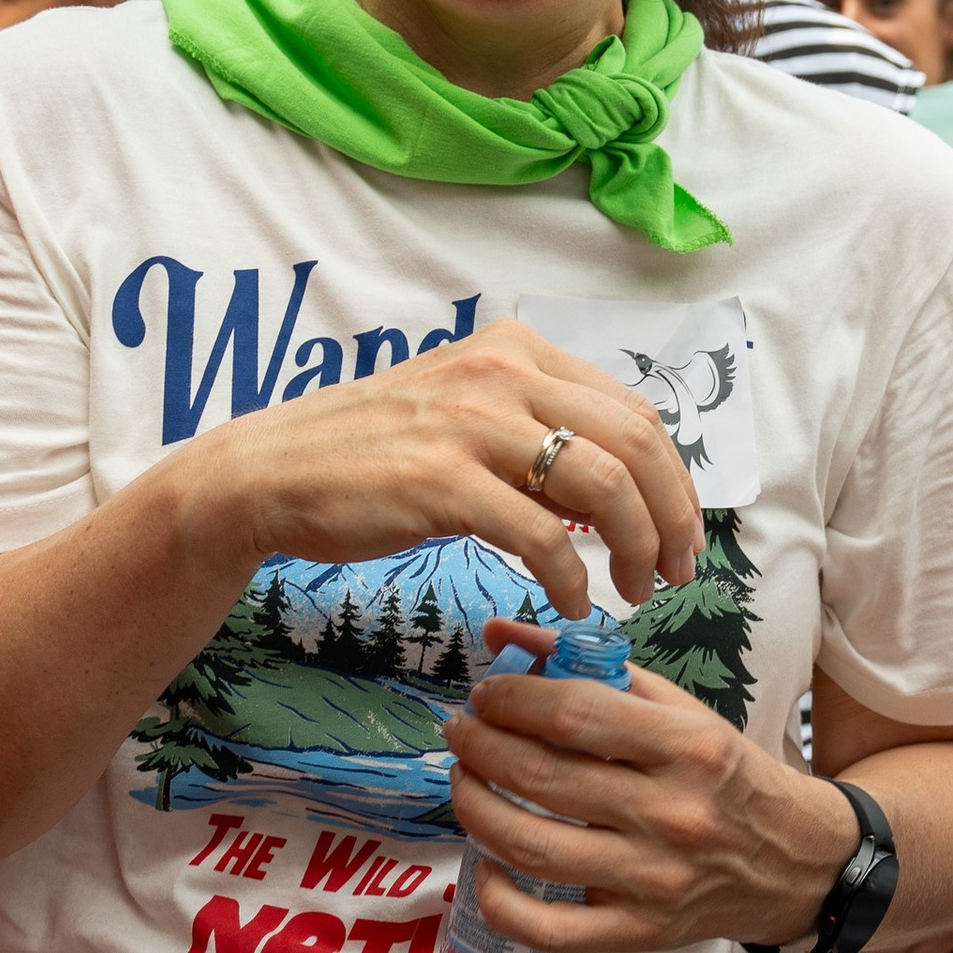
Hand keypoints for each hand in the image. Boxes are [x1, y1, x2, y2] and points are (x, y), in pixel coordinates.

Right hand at [171, 318, 704, 616]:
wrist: (269, 475)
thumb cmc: (371, 458)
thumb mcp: (466, 423)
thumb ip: (539, 444)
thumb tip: (615, 493)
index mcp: (516, 350)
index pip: (635, 410)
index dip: (676, 480)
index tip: (683, 532)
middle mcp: (502, 372)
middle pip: (637, 443)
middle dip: (673, 517)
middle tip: (679, 572)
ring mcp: (471, 422)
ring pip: (604, 486)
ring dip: (637, 550)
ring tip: (635, 592)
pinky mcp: (442, 480)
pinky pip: (544, 537)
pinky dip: (574, 579)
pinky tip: (572, 603)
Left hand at [447, 654, 857, 952]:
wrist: (799, 863)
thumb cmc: (730, 777)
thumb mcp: (682, 712)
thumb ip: (595, 669)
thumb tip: (502, 633)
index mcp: (688, 747)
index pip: (575, 713)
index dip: (511, 698)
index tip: (486, 694)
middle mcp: (672, 813)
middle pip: (542, 776)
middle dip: (480, 747)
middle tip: (460, 732)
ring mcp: (654, 879)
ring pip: (533, 847)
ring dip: (476, 809)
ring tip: (464, 783)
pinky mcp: (642, 932)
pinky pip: (549, 928)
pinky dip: (500, 899)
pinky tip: (486, 865)